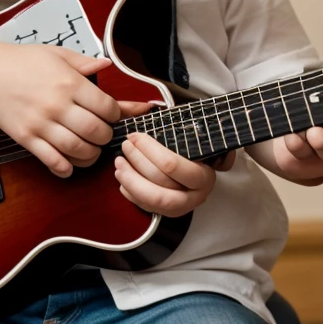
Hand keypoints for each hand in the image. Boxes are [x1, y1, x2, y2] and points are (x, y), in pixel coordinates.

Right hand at [0, 45, 148, 177]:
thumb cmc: (23, 63)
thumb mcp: (57, 54)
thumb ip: (85, 63)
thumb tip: (107, 63)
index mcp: (69, 83)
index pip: (107, 107)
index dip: (116, 114)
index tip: (112, 114)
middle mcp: (57, 105)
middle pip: (96, 131)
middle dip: (106, 136)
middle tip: (103, 133)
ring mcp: (41, 124)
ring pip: (77, 149)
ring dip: (90, 155)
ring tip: (91, 149)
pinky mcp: (26, 138)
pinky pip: (51, 160)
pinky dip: (65, 167)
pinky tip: (70, 165)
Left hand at [115, 132, 235, 216]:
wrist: (201, 176)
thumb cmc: (194, 153)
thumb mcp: (193, 141)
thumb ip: (178, 131)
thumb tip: (147, 109)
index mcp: (203, 176)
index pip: (171, 165)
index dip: (149, 149)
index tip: (135, 136)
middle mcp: (194, 196)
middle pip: (160, 186)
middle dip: (137, 166)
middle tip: (125, 148)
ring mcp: (181, 208)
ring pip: (152, 200)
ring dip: (130, 180)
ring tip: (119, 163)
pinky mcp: (167, 214)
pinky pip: (146, 207)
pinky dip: (131, 193)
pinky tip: (123, 179)